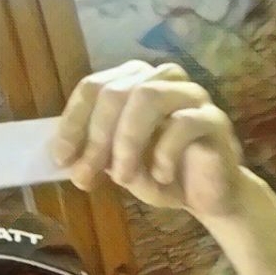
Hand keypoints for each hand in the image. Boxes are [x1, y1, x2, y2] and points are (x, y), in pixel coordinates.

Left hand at [54, 60, 245, 219]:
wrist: (203, 195)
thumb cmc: (155, 173)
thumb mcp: (114, 164)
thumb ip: (90, 154)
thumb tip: (62, 157)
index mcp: (132, 82)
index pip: (93, 87)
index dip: (73, 122)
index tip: (61, 158)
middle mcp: (161, 79)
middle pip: (116, 91)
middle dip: (96, 137)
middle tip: (87, 175)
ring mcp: (191, 94)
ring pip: (148, 96)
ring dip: (126, 141)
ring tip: (123, 177)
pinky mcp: (214, 119)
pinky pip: (184, 122)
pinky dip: (164, 152)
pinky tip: (161, 175)